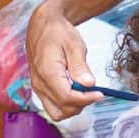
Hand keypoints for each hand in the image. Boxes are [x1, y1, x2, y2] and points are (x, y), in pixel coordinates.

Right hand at [26, 2, 101, 120]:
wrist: (42, 25)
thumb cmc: (58, 32)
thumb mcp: (74, 44)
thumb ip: (80, 66)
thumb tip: (89, 84)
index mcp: (47, 72)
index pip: (67, 97)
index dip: (86, 99)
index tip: (100, 93)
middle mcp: (39, 84)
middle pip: (62, 109)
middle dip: (80, 104)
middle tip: (94, 92)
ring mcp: (38, 88)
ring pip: (57, 112)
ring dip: (73, 107)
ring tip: (85, 92)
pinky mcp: (40, 88)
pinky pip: (53, 106)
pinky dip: (66, 104)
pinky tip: (76, 91)